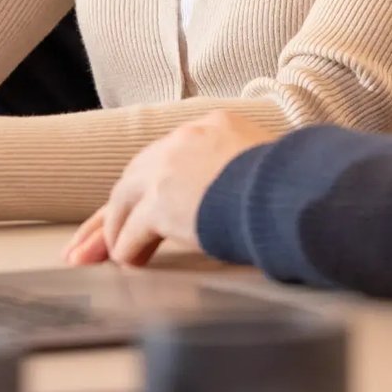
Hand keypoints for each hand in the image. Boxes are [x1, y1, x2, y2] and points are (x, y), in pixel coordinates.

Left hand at [63, 112, 273, 266]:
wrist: (294, 191)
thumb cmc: (298, 186)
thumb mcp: (270, 165)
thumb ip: (245, 172)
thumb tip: (244, 195)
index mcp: (215, 126)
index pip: (167, 157)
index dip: (147, 184)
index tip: (135, 204)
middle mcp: (186, 138)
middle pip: (135, 175)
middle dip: (112, 210)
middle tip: (93, 238)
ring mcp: (169, 167)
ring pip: (125, 201)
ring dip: (114, 232)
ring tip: (106, 256)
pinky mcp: (161, 201)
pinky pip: (132, 232)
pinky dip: (128, 250)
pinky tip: (131, 264)